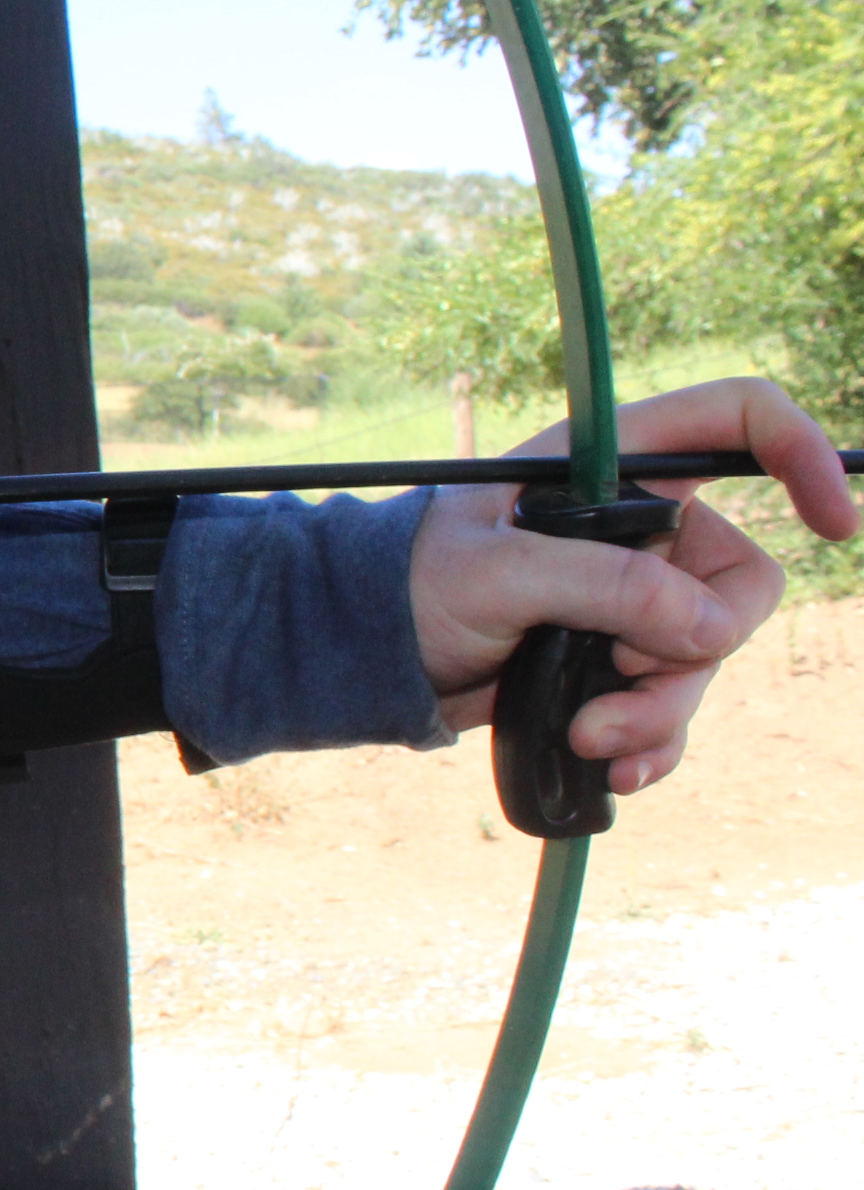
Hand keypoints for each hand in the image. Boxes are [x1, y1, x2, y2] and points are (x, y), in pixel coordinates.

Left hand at [410, 375, 853, 791]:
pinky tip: (612, 768)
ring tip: (590, 736)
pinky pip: (676, 703)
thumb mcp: (496, 575)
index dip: (801, 454)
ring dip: (661, 707)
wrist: (372, 656)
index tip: (834, 522)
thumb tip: (708, 628)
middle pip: (739, 578)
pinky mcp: (618, 658)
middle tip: (617, 668)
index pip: (736, 420)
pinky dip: (652, 740)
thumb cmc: (410, 585)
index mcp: (609, 464)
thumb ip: (602, 586)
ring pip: (709, 655)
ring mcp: (633, 595)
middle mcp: (637, 524)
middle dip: (694, 644)